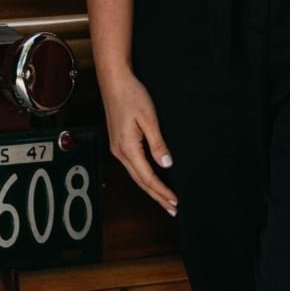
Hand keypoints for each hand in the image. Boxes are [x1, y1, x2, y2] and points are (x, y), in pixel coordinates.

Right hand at [101, 65, 177, 215]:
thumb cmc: (131, 95)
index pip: (148, 177)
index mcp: (128, 148)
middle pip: (141, 181)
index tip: (175, 201)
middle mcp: (120, 152)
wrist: (114, 81)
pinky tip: (152, 181)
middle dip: (157, 197)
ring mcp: (117, 148)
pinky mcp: (119, 143)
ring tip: (165, 200)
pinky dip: (144, 178)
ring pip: (136, 176)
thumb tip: (166, 165)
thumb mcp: (149, 119)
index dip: (162, 191)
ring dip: (151, 189)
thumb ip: (157, 144)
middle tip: (173, 209)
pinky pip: (133, 167)